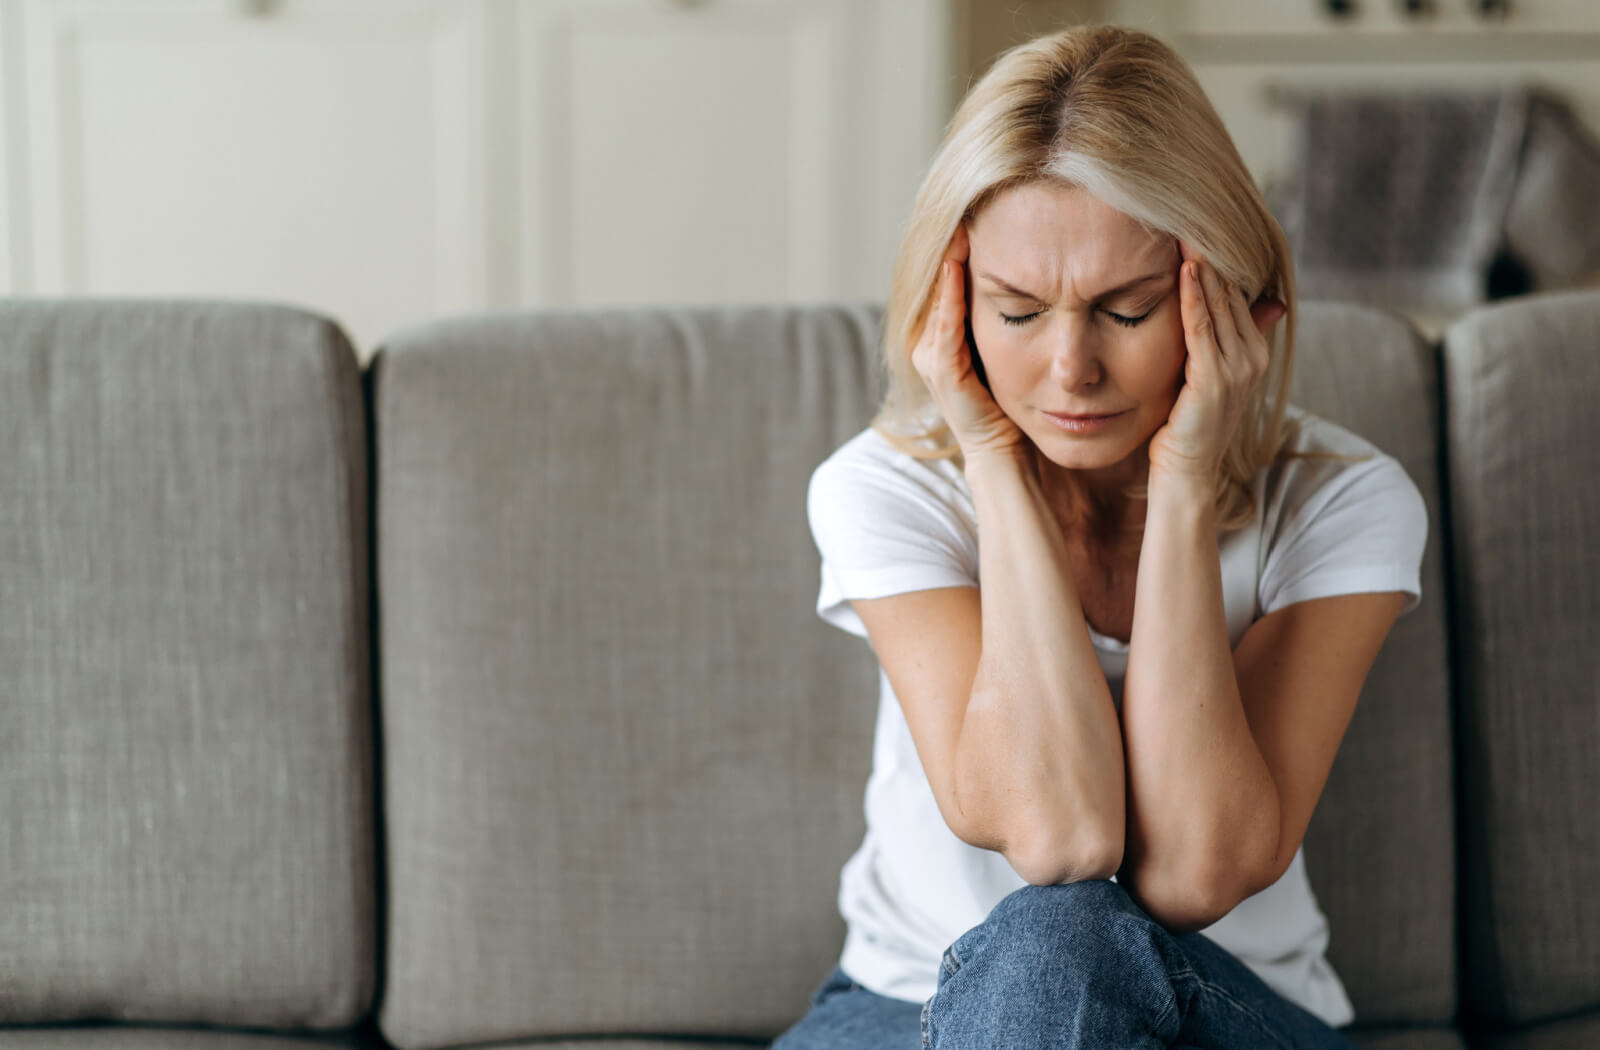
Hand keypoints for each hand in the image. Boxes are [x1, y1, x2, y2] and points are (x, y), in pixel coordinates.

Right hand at [910, 224, 1026, 461]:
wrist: (1018, 470)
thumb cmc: (1032, 419)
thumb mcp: (1032, 360)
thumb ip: (1038, 322)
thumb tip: (1069, 278)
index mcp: (958, 345)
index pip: (957, 288)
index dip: (965, 253)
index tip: (984, 215)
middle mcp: (940, 352)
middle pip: (940, 290)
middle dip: (950, 251)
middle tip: (964, 209)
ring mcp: (938, 366)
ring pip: (937, 303)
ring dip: (946, 266)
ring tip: (958, 228)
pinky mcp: (946, 381)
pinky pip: (944, 332)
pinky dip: (948, 299)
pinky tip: (957, 268)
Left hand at [1147, 242, 1285, 482]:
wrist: (1186, 473)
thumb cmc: (1186, 425)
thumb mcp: (1206, 374)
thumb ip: (1222, 339)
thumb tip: (1255, 304)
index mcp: (1252, 351)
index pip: (1235, 292)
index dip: (1216, 258)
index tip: (1194, 222)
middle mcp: (1252, 356)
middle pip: (1230, 291)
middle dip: (1209, 253)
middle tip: (1187, 210)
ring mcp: (1237, 370)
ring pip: (1219, 304)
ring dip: (1202, 266)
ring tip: (1186, 228)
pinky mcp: (1214, 382)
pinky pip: (1202, 330)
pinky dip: (1193, 299)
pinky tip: (1184, 271)